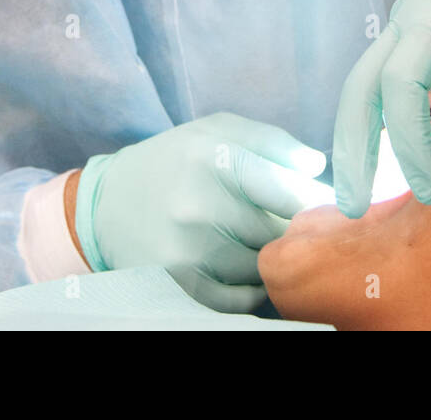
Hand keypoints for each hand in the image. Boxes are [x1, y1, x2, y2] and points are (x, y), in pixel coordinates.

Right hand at [74, 113, 329, 312]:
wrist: (106, 204)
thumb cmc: (175, 161)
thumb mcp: (217, 131)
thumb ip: (273, 142)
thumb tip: (317, 169)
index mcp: (213, 156)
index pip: (290, 190)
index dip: (316, 202)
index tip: (324, 205)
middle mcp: (199, 204)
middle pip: (280, 232)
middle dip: (292, 230)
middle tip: (289, 223)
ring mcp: (188, 249)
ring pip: (264, 266)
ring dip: (269, 258)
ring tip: (257, 241)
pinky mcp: (181, 283)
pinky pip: (242, 298)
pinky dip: (251, 287)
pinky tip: (241, 266)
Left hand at [332, 0, 430, 216]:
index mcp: (410, 25)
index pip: (363, 90)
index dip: (352, 143)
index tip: (351, 196)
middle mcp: (416, 14)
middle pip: (364, 89)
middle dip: (355, 152)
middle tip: (354, 208)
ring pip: (400, 81)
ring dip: (408, 144)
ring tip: (428, 191)